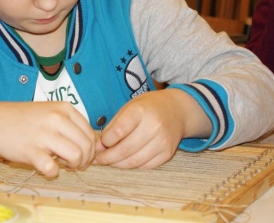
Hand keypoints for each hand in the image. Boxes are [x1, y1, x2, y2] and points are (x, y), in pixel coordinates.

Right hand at [0, 101, 95, 176]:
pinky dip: (52, 172)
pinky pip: (52, 168)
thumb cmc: (23, 118)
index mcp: (64, 108)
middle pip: (86, 146)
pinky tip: (46, 167)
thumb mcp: (49, 111)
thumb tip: (90, 145)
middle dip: (84, 160)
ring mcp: (43, 134)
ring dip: (73, 166)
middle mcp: (56, 119)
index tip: (81, 154)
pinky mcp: (30, 150)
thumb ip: (69, 123)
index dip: (90, 148)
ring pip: (76, 156)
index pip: (90, 132)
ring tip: (62, 164)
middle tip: (73, 164)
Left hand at [94, 89, 210, 168]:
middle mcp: (153, 126)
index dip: (105, 142)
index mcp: (140, 111)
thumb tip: (98, 147)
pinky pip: (145, 166)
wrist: (176, 110)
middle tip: (97, 159)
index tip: (98, 144)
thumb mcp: (128, 107)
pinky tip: (124, 161)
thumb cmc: (148, 107)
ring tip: (109, 161)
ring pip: (134, 162)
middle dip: (107, 158)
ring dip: (117, 164)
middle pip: (125, 150)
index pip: (118, 132)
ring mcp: (162, 141)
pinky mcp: (167, 153)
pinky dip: (131, 166)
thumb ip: (113, 126)